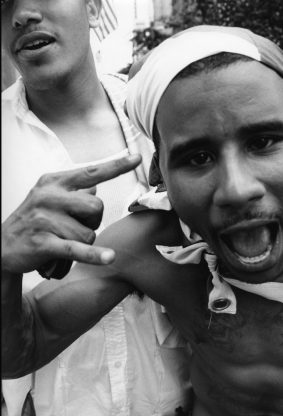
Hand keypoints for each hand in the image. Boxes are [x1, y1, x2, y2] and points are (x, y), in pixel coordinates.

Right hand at [1, 154, 141, 274]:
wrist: (3, 246)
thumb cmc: (34, 221)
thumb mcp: (50, 198)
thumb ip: (74, 191)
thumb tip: (95, 186)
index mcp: (54, 182)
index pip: (91, 172)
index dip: (116, 166)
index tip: (136, 158)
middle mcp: (49, 196)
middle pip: (96, 206)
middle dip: (94, 221)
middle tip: (77, 227)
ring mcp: (45, 219)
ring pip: (88, 233)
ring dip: (84, 243)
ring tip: (64, 241)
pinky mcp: (43, 243)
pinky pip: (76, 249)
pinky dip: (93, 255)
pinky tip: (108, 257)